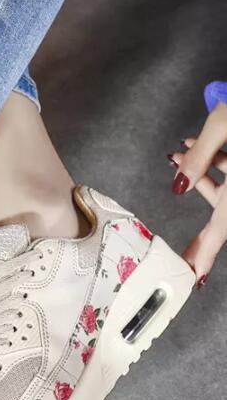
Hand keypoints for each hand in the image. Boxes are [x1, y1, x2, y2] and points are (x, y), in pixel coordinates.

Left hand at [169, 101, 226, 287]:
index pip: (220, 231)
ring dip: (206, 175)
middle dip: (201, 224)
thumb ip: (200, 156)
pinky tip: (200, 144)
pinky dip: (221, 163)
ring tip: (179, 152)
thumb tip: (177, 187)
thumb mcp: (225, 121)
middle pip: (224, 218)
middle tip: (182, 249)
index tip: (193, 277)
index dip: (204, 255)